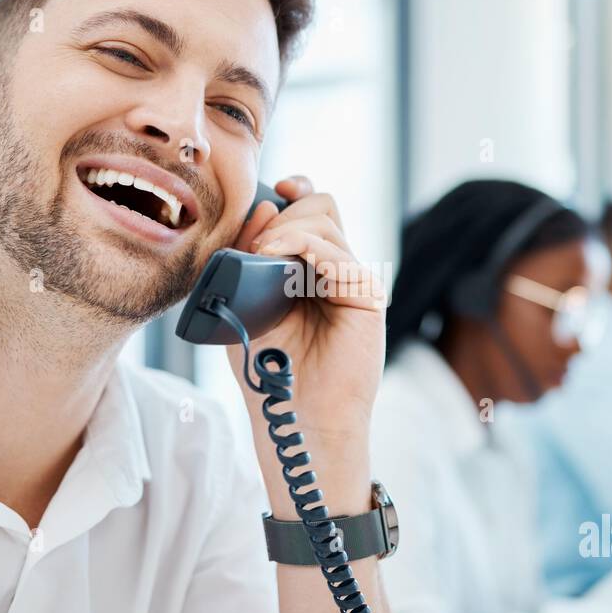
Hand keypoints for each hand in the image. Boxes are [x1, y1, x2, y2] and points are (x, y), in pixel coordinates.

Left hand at [231, 177, 385, 518]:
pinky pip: (336, 252)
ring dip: (287, 228)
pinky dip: (303, 245)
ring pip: (325, 219)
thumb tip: (262, 208)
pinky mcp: (366, 295)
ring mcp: (353, 279)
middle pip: (319, 205)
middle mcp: (336, 269)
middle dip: (282, 213)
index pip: (309, 209)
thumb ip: (248, 260)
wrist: (297, 419)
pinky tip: (277, 259)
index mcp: (312, 269)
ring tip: (262, 256)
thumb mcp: (246, 306)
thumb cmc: (270, 372)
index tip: (265, 196)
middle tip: (255, 245)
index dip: (290, 193)